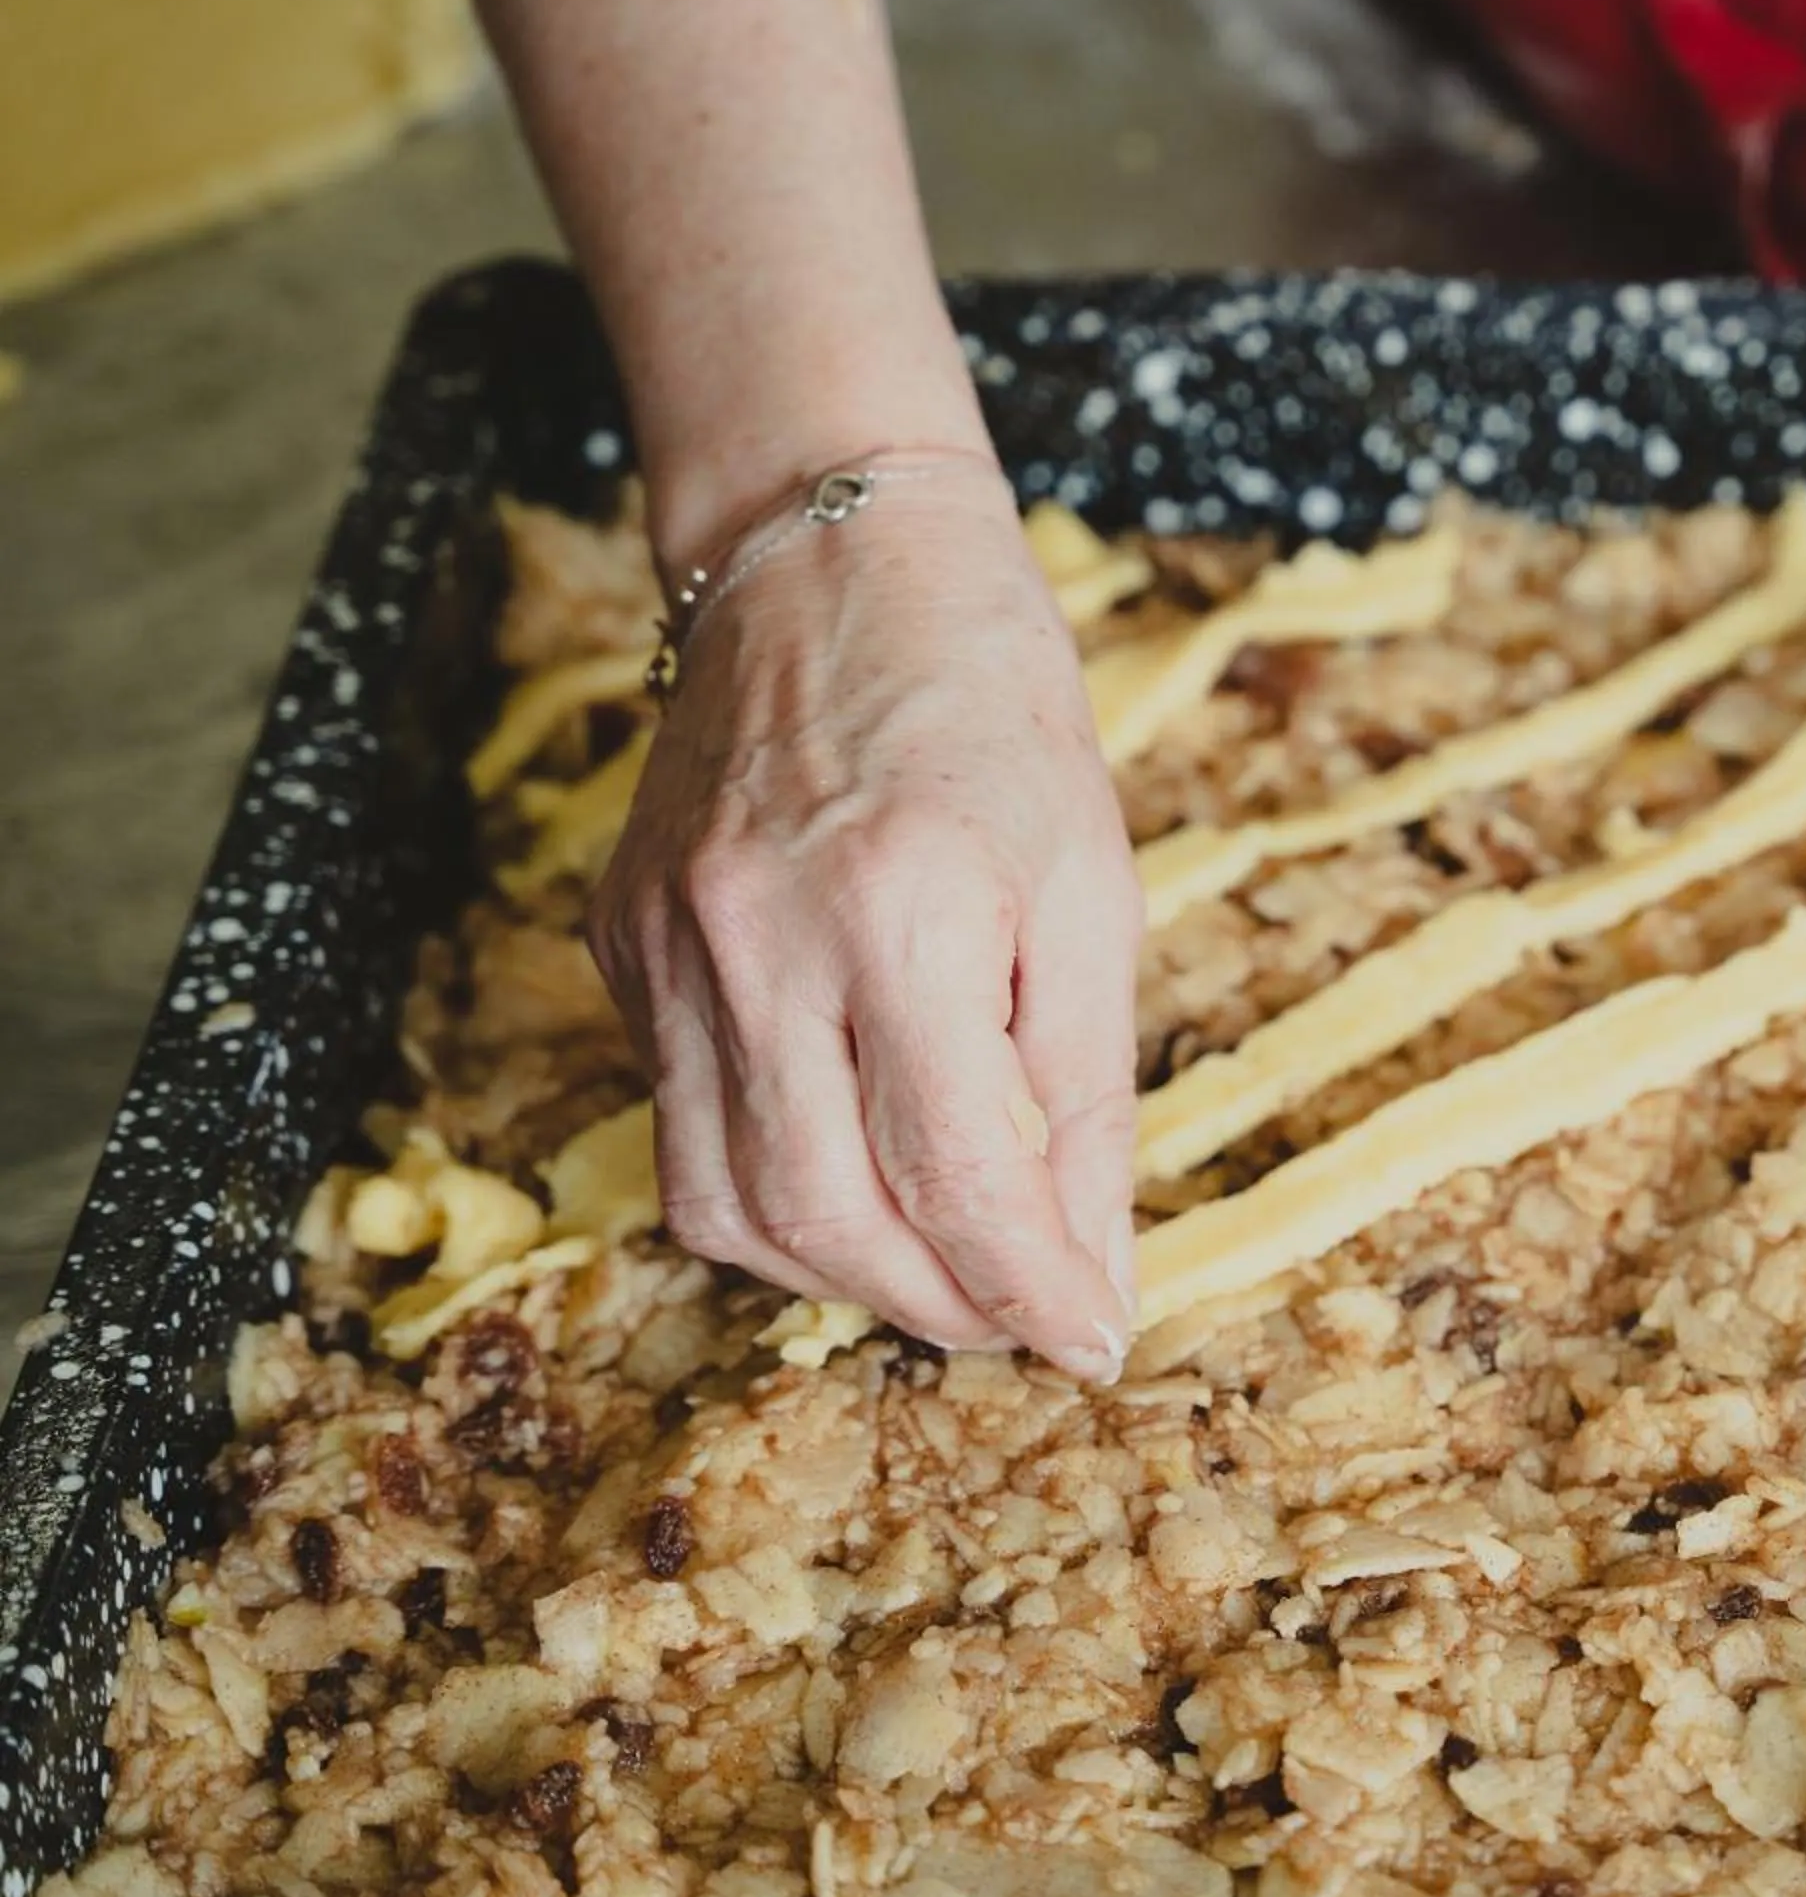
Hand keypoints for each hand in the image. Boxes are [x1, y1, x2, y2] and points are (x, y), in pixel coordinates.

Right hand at [590, 460, 1141, 1379]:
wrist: (832, 556)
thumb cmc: (995, 707)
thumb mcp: (1092, 892)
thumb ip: (1085, 1092)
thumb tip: (1091, 1263)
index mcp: (906, 913)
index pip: (959, 1177)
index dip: (1032, 1288)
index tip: (1092, 1340)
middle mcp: (760, 941)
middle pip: (829, 1222)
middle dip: (938, 1306)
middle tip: (1020, 1315)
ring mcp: (669, 944)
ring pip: (728, 1205)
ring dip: (845, 1275)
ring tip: (943, 1264)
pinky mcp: (622, 942)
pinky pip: (683, 1128)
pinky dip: (773, 1193)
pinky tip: (855, 1168)